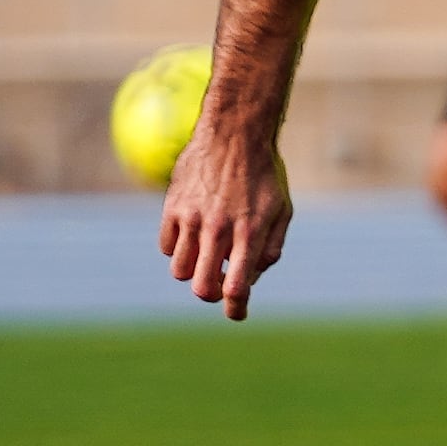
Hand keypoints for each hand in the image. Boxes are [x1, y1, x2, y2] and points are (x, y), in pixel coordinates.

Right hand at [159, 121, 294, 319]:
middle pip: (201, 287)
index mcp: (249, 232)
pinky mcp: (172, 207)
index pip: (236, 287)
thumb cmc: (263, 173)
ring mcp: (191, 218)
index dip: (235, 308)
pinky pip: (165, 246)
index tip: (236, 313)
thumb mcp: (281, 210)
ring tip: (205, 256)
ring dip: (192, 271)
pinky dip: (176, 249)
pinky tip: (191, 237)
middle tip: (218, 286)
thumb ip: (270, 248)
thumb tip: (251, 277)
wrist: (234, 132)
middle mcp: (218, 229)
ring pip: (179, 271)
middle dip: (210, 295)